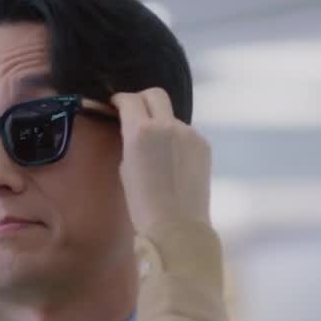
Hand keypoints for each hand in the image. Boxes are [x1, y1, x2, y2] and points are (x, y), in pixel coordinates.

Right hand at [108, 88, 211, 234]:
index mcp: (140, 132)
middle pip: (155, 94)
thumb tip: (135, 133)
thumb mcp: (125, 169)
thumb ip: (130, 143)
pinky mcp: (203, 145)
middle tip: (135, 113)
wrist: (177, 226)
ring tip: (156, 149)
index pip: (129, 100)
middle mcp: (166, 126)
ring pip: (171, 116)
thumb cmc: (142, 205)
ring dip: (161, 123)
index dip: (120, 100)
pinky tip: (173, 161)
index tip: (117, 105)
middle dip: (142, 99)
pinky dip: (177, 139)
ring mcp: (189, 134)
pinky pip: (186, 133)